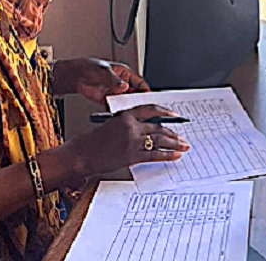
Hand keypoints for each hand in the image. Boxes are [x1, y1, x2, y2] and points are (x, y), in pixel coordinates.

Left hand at [52, 57, 149, 103]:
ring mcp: (115, 93)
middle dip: (139, 101)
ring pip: (127, 102)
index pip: (140, 83)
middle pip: (135, 94)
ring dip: (129, 107)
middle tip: (143, 108)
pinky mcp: (108, 102)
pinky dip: (119, 112)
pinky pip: (117, 108)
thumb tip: (124, 86)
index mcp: (124, 73)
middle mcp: (121, 84)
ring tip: (132, 112)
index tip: (150, 98)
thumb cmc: (89, 67)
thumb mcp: (103, 71)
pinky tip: (121, 114)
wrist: (74, 76)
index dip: (146, 90)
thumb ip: (114, 80)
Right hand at [66, 105, 190, 176]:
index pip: (150, 110)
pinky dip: (167, 155)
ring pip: (159, 140)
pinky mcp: (131, 155)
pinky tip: (175, 156)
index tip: (176, 116)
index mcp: (125, 115)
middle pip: (157, 127)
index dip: (165, 113)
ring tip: (184, 146)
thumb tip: (149, 131)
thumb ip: (130, 124)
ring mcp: (131, 141)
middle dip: (173, 133)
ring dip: (174, 143)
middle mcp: (130, 126)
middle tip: (182, 137)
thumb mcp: (112, 125)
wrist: (81, 154)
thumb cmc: (94, 141)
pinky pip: (154, 154)